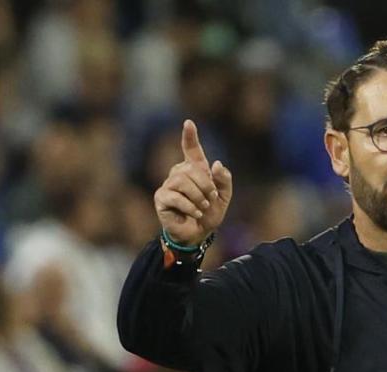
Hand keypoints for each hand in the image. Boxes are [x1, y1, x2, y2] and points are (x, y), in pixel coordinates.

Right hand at [154, 119, 232, 246]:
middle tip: (211, 200)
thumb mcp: (224, 197)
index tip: (189, 123)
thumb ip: (224, 180)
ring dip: (197, 196)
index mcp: (195, 170)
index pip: (191, 149)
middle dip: (205, 185)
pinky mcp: (161, 198)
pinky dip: (189, 206)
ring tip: (203, 208)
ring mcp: (168, 185)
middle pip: (190, 169)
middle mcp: (179, 173)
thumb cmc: (209, 213)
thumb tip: (216, 164)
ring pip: (181, 181)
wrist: (199, 234)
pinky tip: (195, 213)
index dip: (190, 136)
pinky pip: (175, 196)